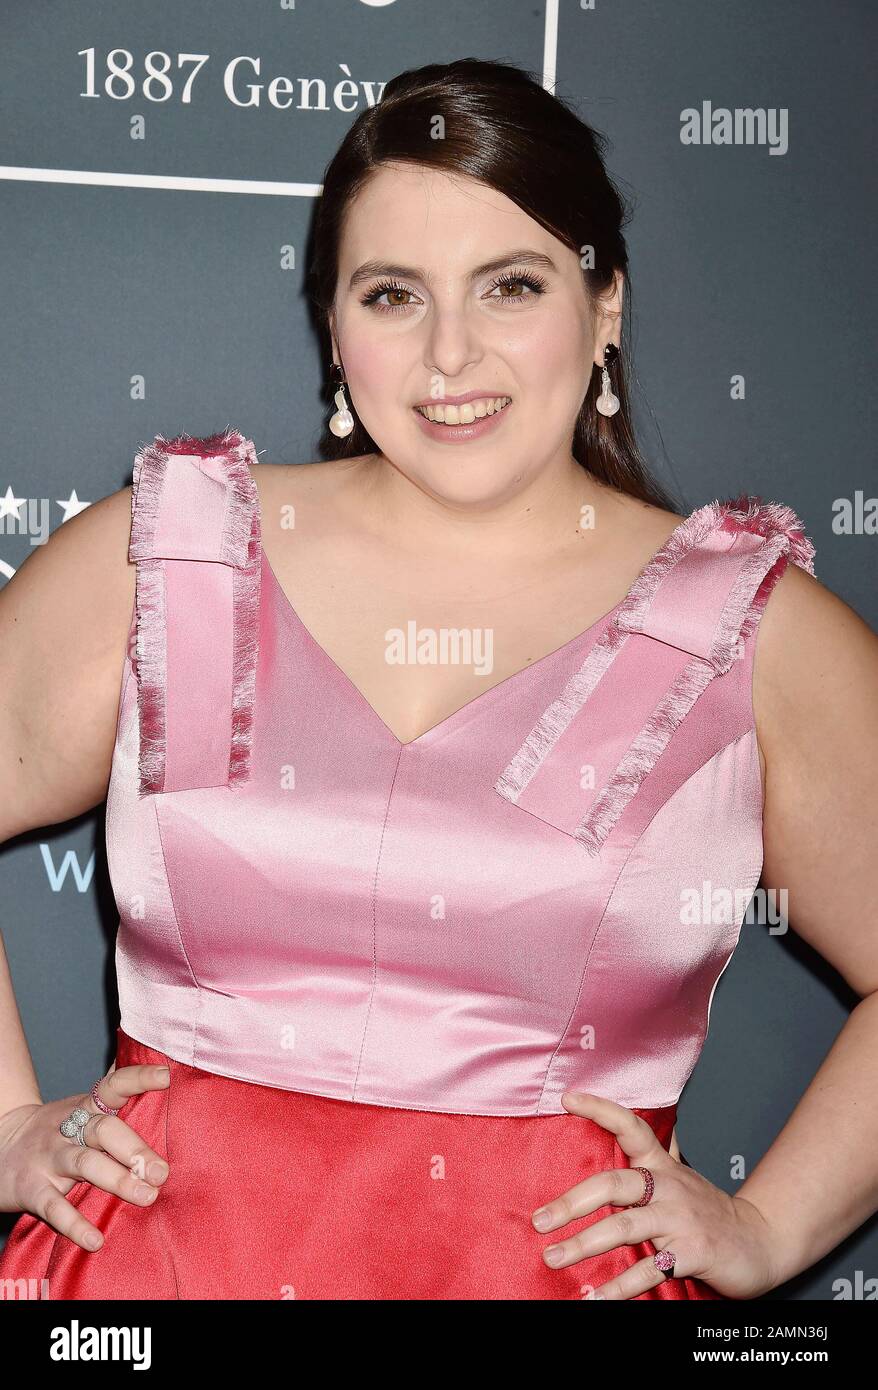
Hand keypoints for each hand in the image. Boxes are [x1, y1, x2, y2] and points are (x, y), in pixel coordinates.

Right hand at [0, 1064, 171, 1252]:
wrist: (0, 1144)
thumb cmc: (59, 1128)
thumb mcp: (85, 1106)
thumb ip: (117, 1093)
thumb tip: (164, 1067)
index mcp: (87, 1107)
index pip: (114, 1086)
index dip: (138, 1078)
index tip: (166, 1076)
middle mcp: (70, 1128)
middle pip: (104, 1130)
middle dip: (134, 1149)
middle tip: (162, 1171)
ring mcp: (50, 1158)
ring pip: (84, 1164)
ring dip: (117, 1180)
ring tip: (147, 1197)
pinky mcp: (32, 1189)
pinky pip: (54, 1207)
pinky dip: (74, 1224)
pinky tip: (96, 1240)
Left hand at [530, 1091, 777, 1299]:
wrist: (762, 1241)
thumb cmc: (711, 1212)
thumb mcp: (679, 1180)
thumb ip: (649, 1165)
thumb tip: (616, 1139)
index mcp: (664, 1167)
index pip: (631, 1127)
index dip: (600, 1109)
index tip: (567, 1098)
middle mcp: (669, 1188)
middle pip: (614, 1184)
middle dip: (571, 1202)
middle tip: (539, 1220)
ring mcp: (680, 1220)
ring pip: (623, 1227)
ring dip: (583, 1244)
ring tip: (553, 1257)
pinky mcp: (691, 1253)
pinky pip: (648, 1270)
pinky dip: (618, 1287)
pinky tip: (595, 1297)